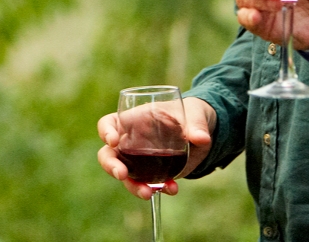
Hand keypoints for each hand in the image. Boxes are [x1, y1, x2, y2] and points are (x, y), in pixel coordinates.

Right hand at [96, 97, 215, 198]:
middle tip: (121, 175)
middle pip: (108, 154)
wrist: (201, 132)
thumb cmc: (191, 115)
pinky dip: (159, 189)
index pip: (109, 123)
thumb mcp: (196, 115)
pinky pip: (148, 184)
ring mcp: (139, 160)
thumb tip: (202, 138)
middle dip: (111, 166)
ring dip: (133, 186)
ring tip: (148, 193)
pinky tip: (171, 189)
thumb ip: (197, 125)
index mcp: (134, 119)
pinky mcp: (152, 174)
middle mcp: (131, 141)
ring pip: (125, 175)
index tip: (114, 141)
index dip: (106, 132)